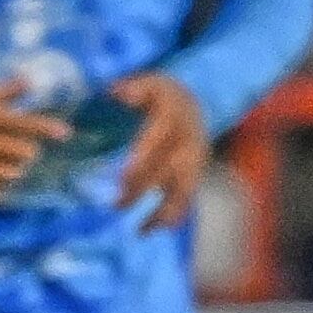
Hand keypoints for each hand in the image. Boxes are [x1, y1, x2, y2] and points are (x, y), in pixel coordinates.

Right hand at [0, 78, 67, 202]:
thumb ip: (0, 93)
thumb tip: (31, 81)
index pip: (10, 119)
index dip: (39, 126)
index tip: (65, 133)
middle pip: (10, 149)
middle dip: (26, 153)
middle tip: (28, 153)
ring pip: (0, 172)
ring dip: (14, 171)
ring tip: (15, 167)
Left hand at [107, 71, 204, 228]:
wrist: (195, 103)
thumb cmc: (163, 94)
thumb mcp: (151, 82)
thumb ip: (135, 88)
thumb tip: (119, 93)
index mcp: (176, 117)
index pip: (159, 138)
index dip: (143, 157)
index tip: (124, 177)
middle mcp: (190, 141)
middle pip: (169, 169)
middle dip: (144, 188)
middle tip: (117, 203)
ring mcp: (196, 160)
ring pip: (183, 190)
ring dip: (162, 211)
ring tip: (140, 230)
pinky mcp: (195, 174)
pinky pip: (185, 198)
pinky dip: (171, 216)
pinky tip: (148, 229)